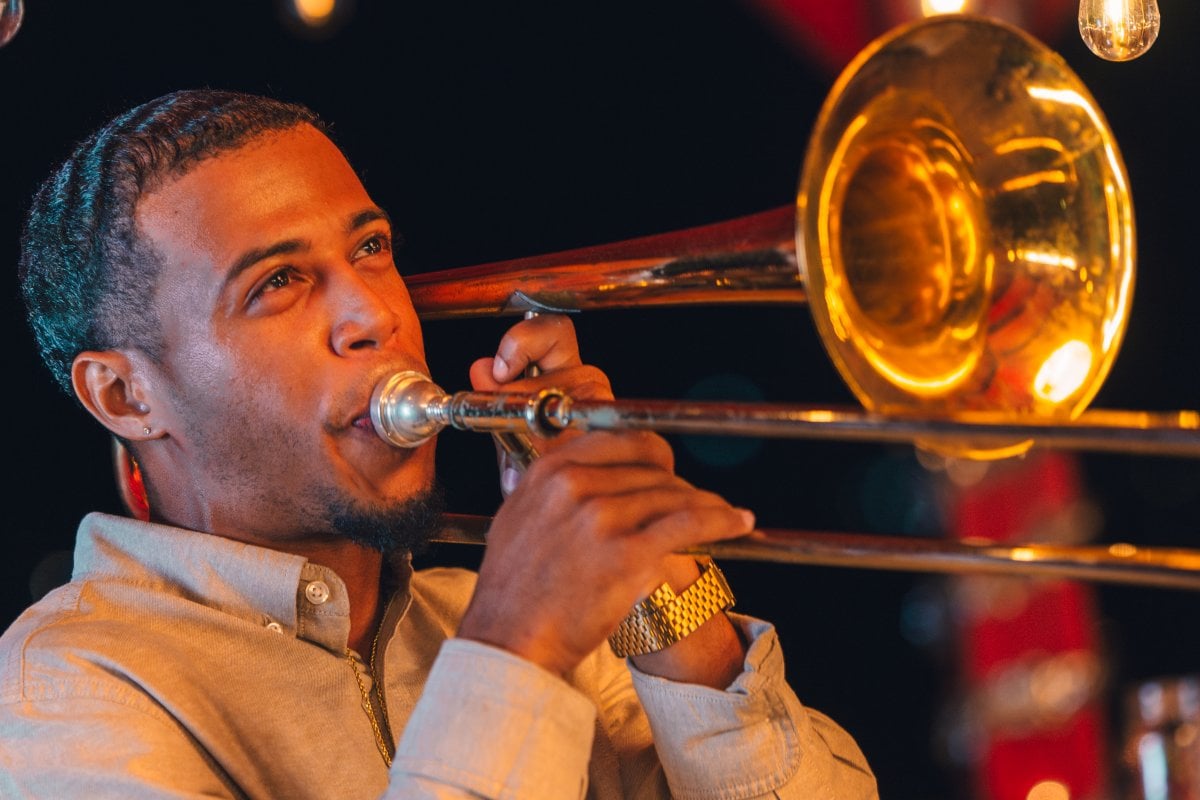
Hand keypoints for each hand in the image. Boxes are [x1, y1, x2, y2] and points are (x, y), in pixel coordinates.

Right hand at [458, 315, 752, 683]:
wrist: (507, 641)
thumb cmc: (512, 592)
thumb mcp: (518, 519)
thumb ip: (553, 491)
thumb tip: (591, 478)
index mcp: (549, 471)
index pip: (619, 442)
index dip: (653, 454)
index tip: (668, 467)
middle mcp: (574, 485)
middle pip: (651, 470)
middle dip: (680, 486)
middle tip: (699, 502)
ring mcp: (601, 518)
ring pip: (674, 496)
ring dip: (708, 504)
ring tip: (727, 515)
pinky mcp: (627, 554)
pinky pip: (688, 525)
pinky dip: (721, 521)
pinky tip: (738, 522)